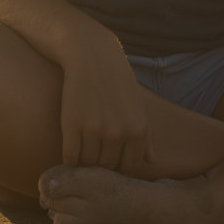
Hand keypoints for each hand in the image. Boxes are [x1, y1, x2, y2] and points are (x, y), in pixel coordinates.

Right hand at [57, 40, 155, 173]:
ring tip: (83, 151)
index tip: (112, 161)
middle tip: (95, 155)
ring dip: (84, 162)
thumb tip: (153, 162)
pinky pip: (70, 157)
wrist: (92, 56)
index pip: (129, 167)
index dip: (120, 167)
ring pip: (88, 164)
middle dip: (102, 165)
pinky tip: (71, 150)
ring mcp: (94, 130)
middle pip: (108, 167)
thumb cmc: (118, 82)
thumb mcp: (138, 107)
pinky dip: (70, 159)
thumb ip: (146, 137)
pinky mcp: (72, 125)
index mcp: (138, 130)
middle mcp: (118, 133)